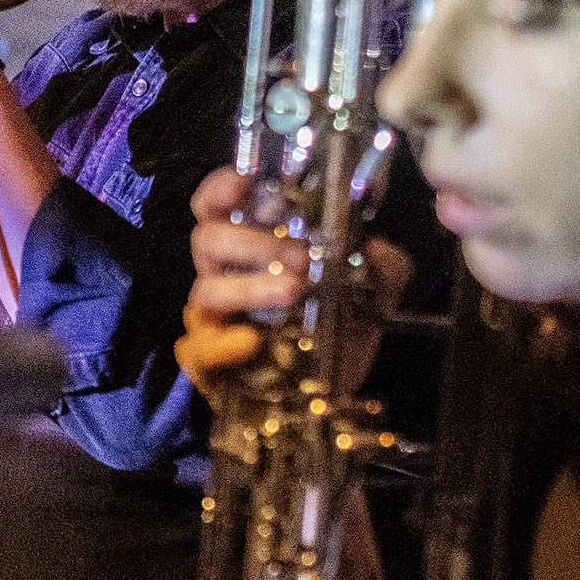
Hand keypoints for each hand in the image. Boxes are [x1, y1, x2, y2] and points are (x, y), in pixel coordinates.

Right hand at [177, 167, 411, 403]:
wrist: (328, 398)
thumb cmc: (336, 331)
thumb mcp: (372, 296)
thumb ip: (383, 268)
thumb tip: (376, 248)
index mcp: (249, 248)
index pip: (215, 206)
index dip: (221, 187)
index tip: (245, 180)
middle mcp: (223, 276)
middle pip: (206, 240)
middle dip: (250, 241)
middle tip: (300, 256)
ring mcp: (213, 319)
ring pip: (204, 291)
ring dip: (247, 287)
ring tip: (293, 291)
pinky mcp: (208, 362)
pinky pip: (196, 348)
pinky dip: (219, 343)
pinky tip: (250, 341)